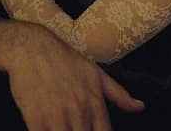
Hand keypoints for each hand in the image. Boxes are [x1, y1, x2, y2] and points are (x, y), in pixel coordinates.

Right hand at [0, 23, 143, 130]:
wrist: (31, 47)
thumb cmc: (63, 59)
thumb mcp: (95, 72)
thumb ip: (118, 94)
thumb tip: (140, 107)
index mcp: (95, 102)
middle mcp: (79, 111)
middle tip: (75, 129)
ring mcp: (57, 116)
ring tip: (63, 128)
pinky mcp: (36, 119)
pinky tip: (48, 130)